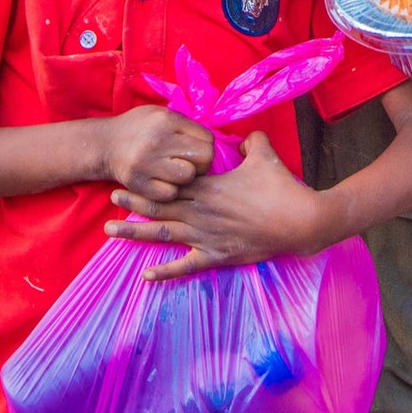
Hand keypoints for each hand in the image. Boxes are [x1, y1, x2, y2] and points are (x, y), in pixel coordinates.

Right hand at [97, 106, 213, 199]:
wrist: (104, 145)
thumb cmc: (139, 127)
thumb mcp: (161, 114)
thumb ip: (186, 125)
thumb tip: (212, 142)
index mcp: (167, 120)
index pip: (208, 139)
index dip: (206, 146)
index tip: (195, 148)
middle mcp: (158, 141)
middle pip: (203, 159)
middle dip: (201, 163)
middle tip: (188, 162)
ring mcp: (147, 164)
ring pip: (188, 177)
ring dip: (186, 177)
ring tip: (175, 171)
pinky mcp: (138, 184)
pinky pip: (170, 194)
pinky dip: (170, 190)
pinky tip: (163, 182)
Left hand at [104, 130, 338, 279]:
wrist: (300, 221)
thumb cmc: (281, 187)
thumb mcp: (264, 154)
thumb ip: (249, 140)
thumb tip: (241, 136)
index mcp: (209, 186)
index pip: (170, 182)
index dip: (149, 178)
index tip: (129, 172)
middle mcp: (201, 212)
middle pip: (160, 206)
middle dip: (133, 201)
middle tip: (111, 195)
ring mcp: (206, 236)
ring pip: (163, 235)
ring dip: (136, 233)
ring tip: (111, 232)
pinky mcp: (217, 256)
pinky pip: (186, 266)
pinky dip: (165, 272)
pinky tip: (146, 276)